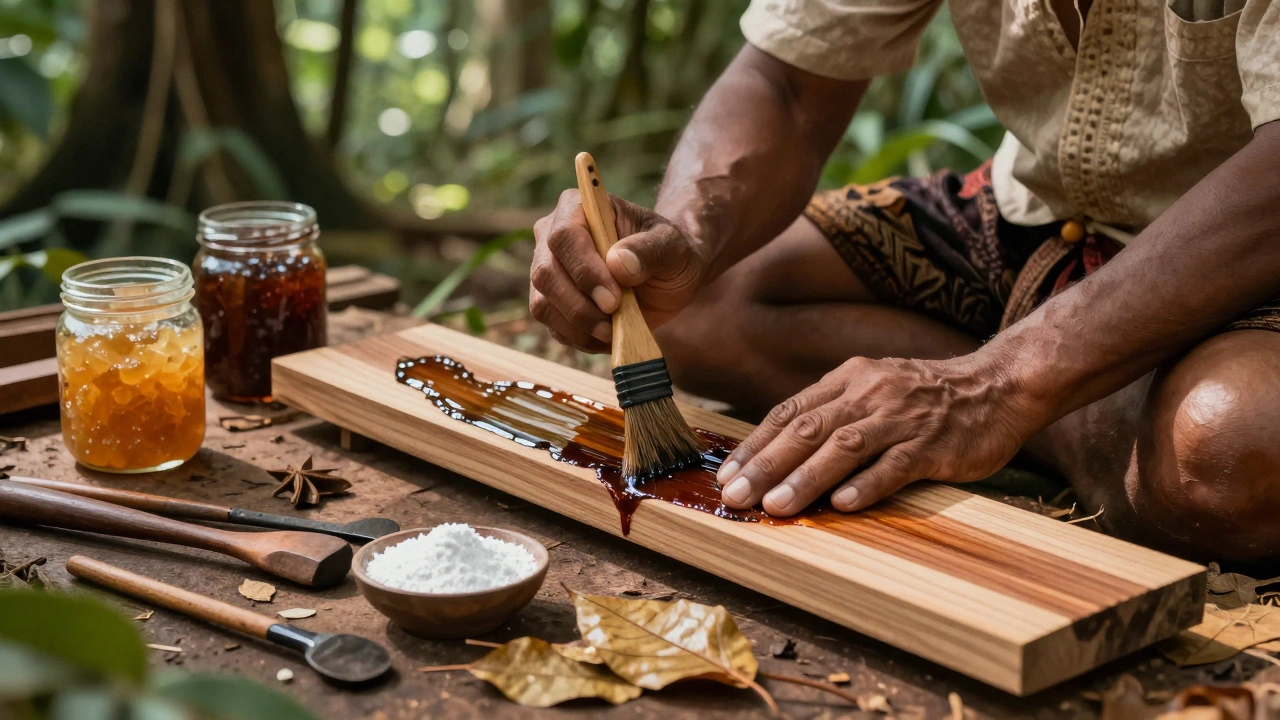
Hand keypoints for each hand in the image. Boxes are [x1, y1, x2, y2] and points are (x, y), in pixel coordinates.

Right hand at [530, 190, 708, 352]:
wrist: (667, 277)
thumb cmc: (669, 252)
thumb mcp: (672, 246)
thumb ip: (650, 249)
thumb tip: (618, 262)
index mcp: (579, 208)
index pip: (564, 236)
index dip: (584, 270)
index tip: (612, 299)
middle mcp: (552, 236)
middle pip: (545, 273)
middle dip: (579, 305)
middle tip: (613, 322)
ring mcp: (548, 271)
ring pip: (543, 304)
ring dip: (578, 326)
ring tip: (614, 331)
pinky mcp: (551, 303)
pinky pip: (553, 327)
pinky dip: (579, 339)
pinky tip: (608, 336)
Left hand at [716, 355, 1037, 514]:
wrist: (998, 386)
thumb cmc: (927, 397)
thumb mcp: (873, 389)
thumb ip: (832, 413)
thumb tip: (780, 451)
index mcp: (849, 379)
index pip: (790, 413)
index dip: (756, 445)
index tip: (726, 474)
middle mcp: (870, 394)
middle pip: (808, 430)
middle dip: (767, 465)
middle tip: (735, 495)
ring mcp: (902, 419)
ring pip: (845, 447)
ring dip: (807, 479)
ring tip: (777, 506)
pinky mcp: (933, 445)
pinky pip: (895, 465)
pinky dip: (867, 485)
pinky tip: (842, 505)